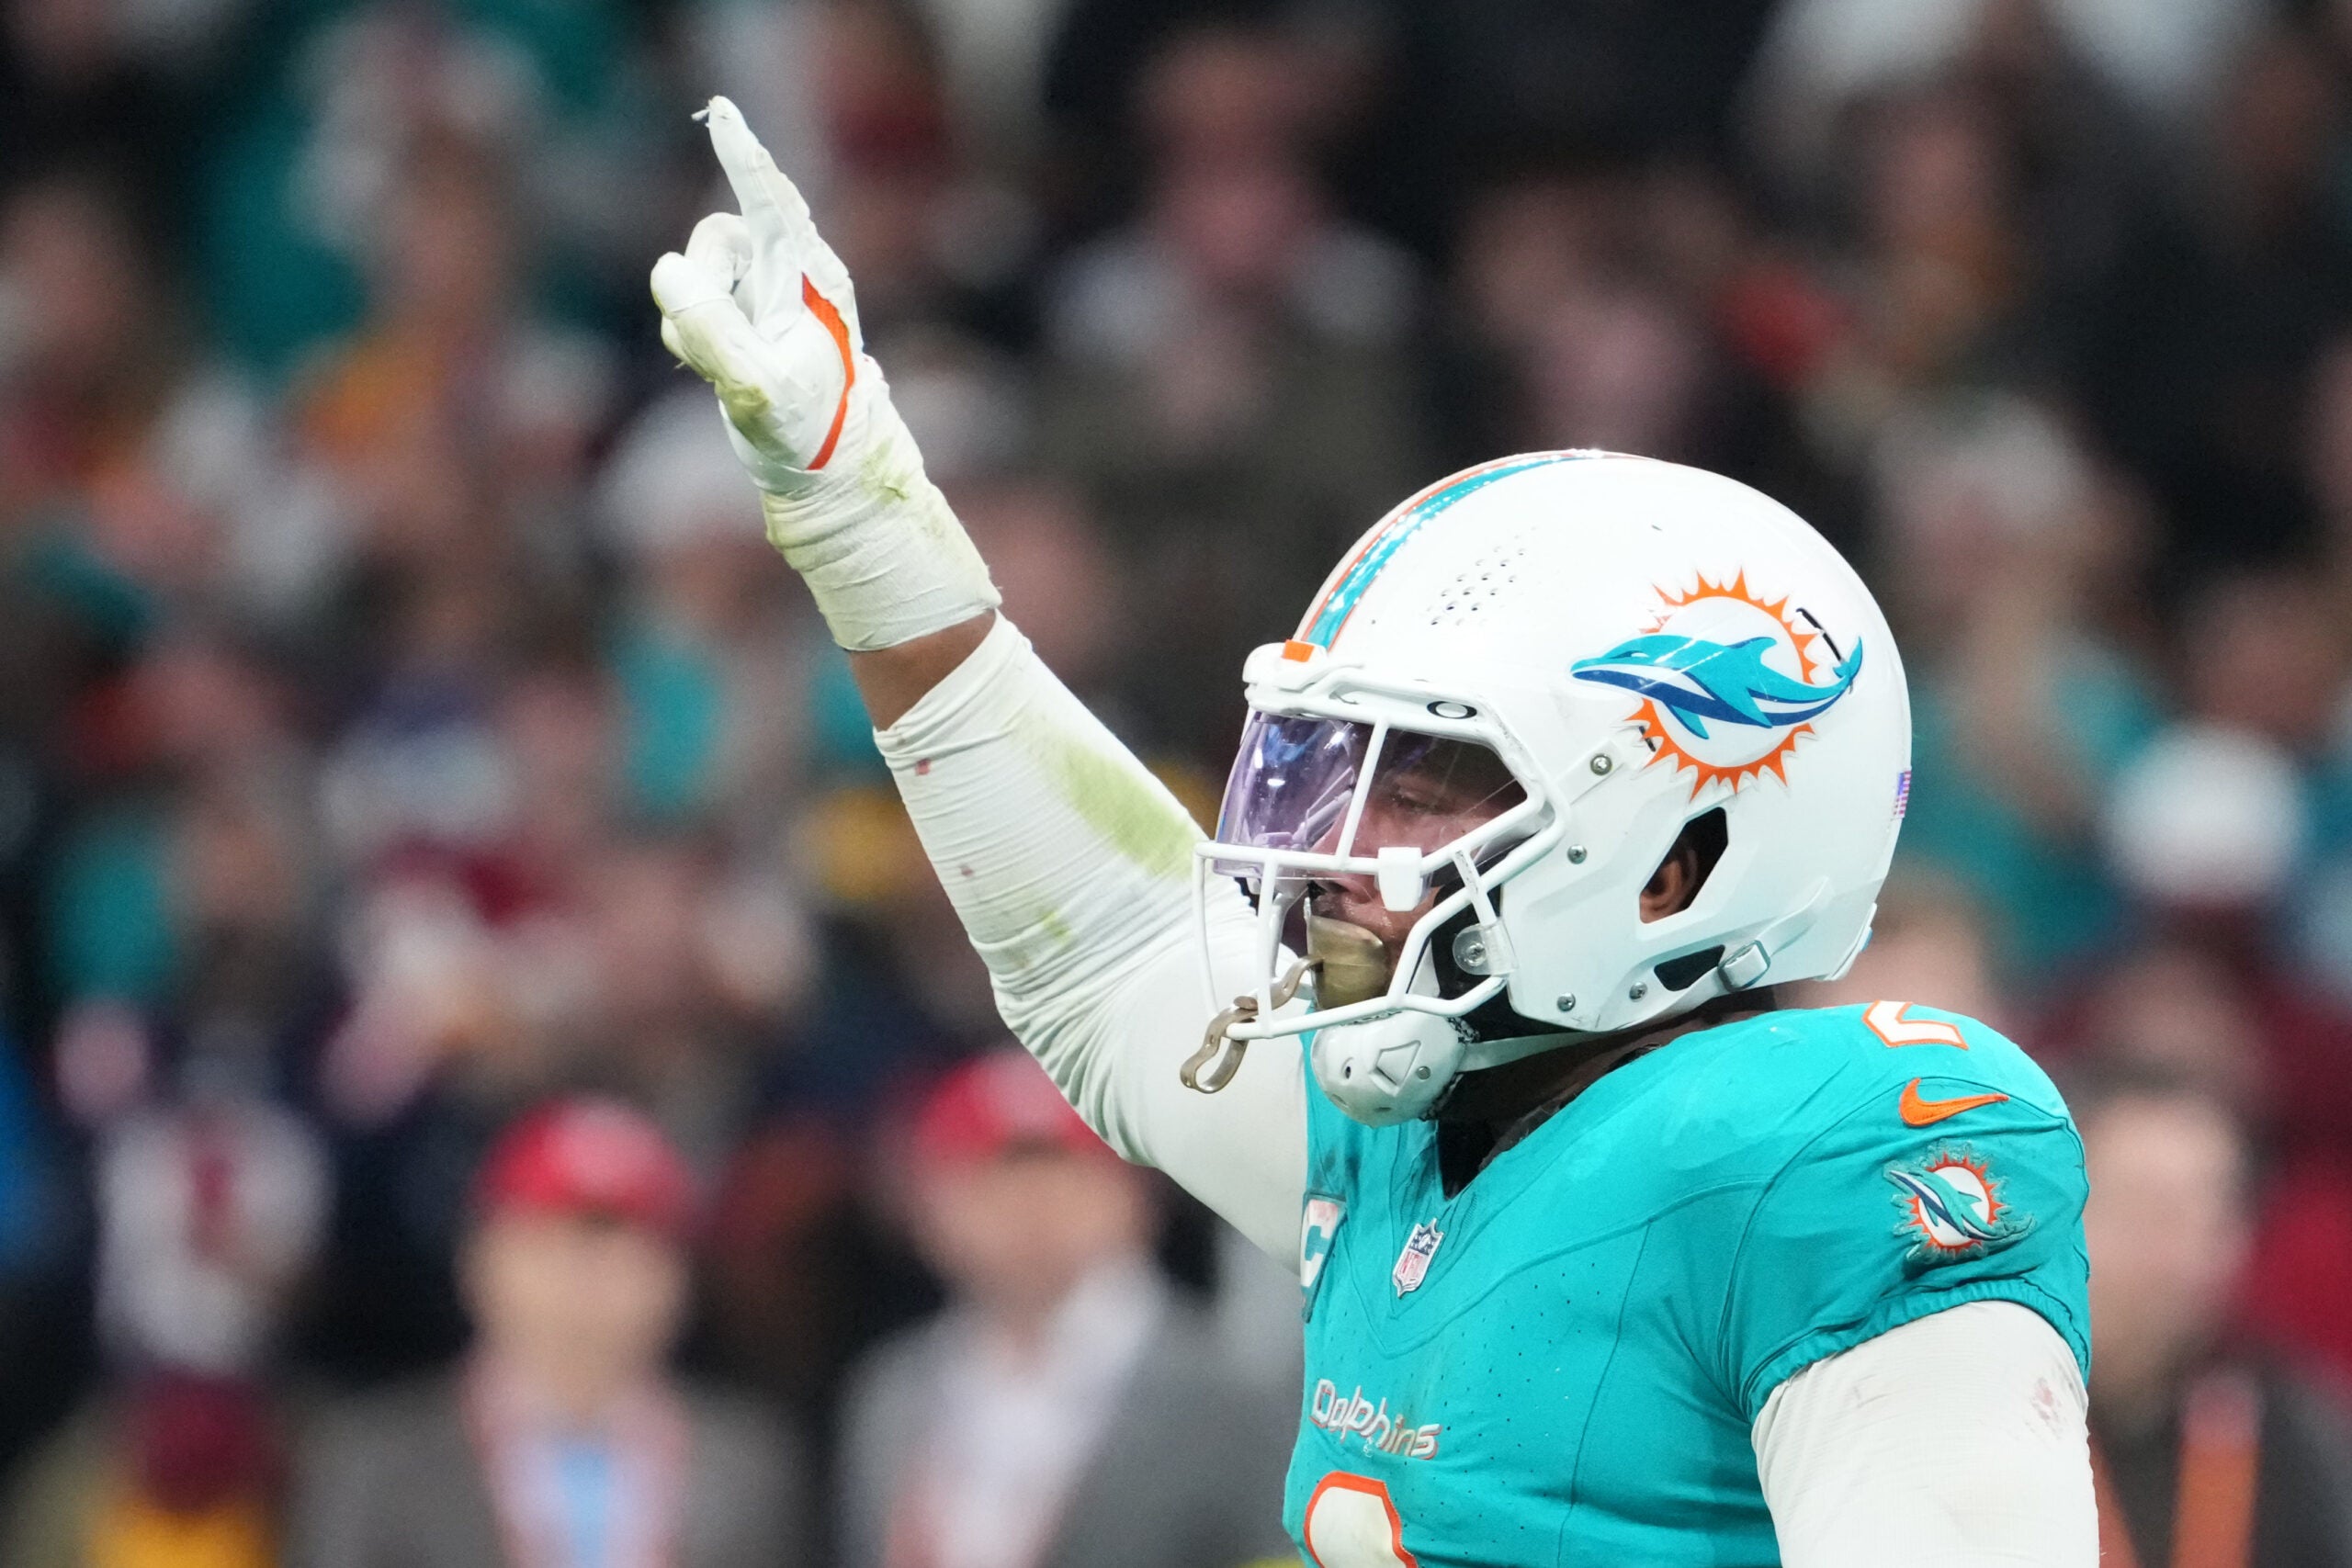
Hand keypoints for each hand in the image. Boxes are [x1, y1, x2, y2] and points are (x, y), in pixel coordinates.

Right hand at [649, 98, 998, 652]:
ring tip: (724, 368)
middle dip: (706, 279)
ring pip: (701, 273)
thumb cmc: (807, 433)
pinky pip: (695, 306)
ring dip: (695, 317)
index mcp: (811, 278)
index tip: (722, 114)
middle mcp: (793, 276)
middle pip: (721, 236)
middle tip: (713, 342)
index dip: (743, 156)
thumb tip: (668, 271)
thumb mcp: (754, 388)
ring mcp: (768, 296)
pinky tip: (718, 371)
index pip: (770, 202)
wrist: (828, 476)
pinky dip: (693, 336)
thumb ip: (712, 331)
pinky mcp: (747, 319)